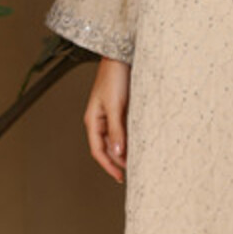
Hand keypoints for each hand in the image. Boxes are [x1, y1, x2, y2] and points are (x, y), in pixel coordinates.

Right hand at [84, 57, 130, 183]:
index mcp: (93, 121)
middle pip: (107, 148)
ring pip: (116, 140)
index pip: (98, 151)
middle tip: (133, 172)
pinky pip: (124, 130)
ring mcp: (110, 116)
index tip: (120, 177)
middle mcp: (100, 120)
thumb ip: (116, 129)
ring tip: (138, 161)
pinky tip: (139, 144)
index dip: (109, 166)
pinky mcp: (121, 110)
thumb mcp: (115, 106)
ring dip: (125, 151)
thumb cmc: (114, 77)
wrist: (121, 57)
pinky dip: (130, 139)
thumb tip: (118, 152)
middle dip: (118, 161)